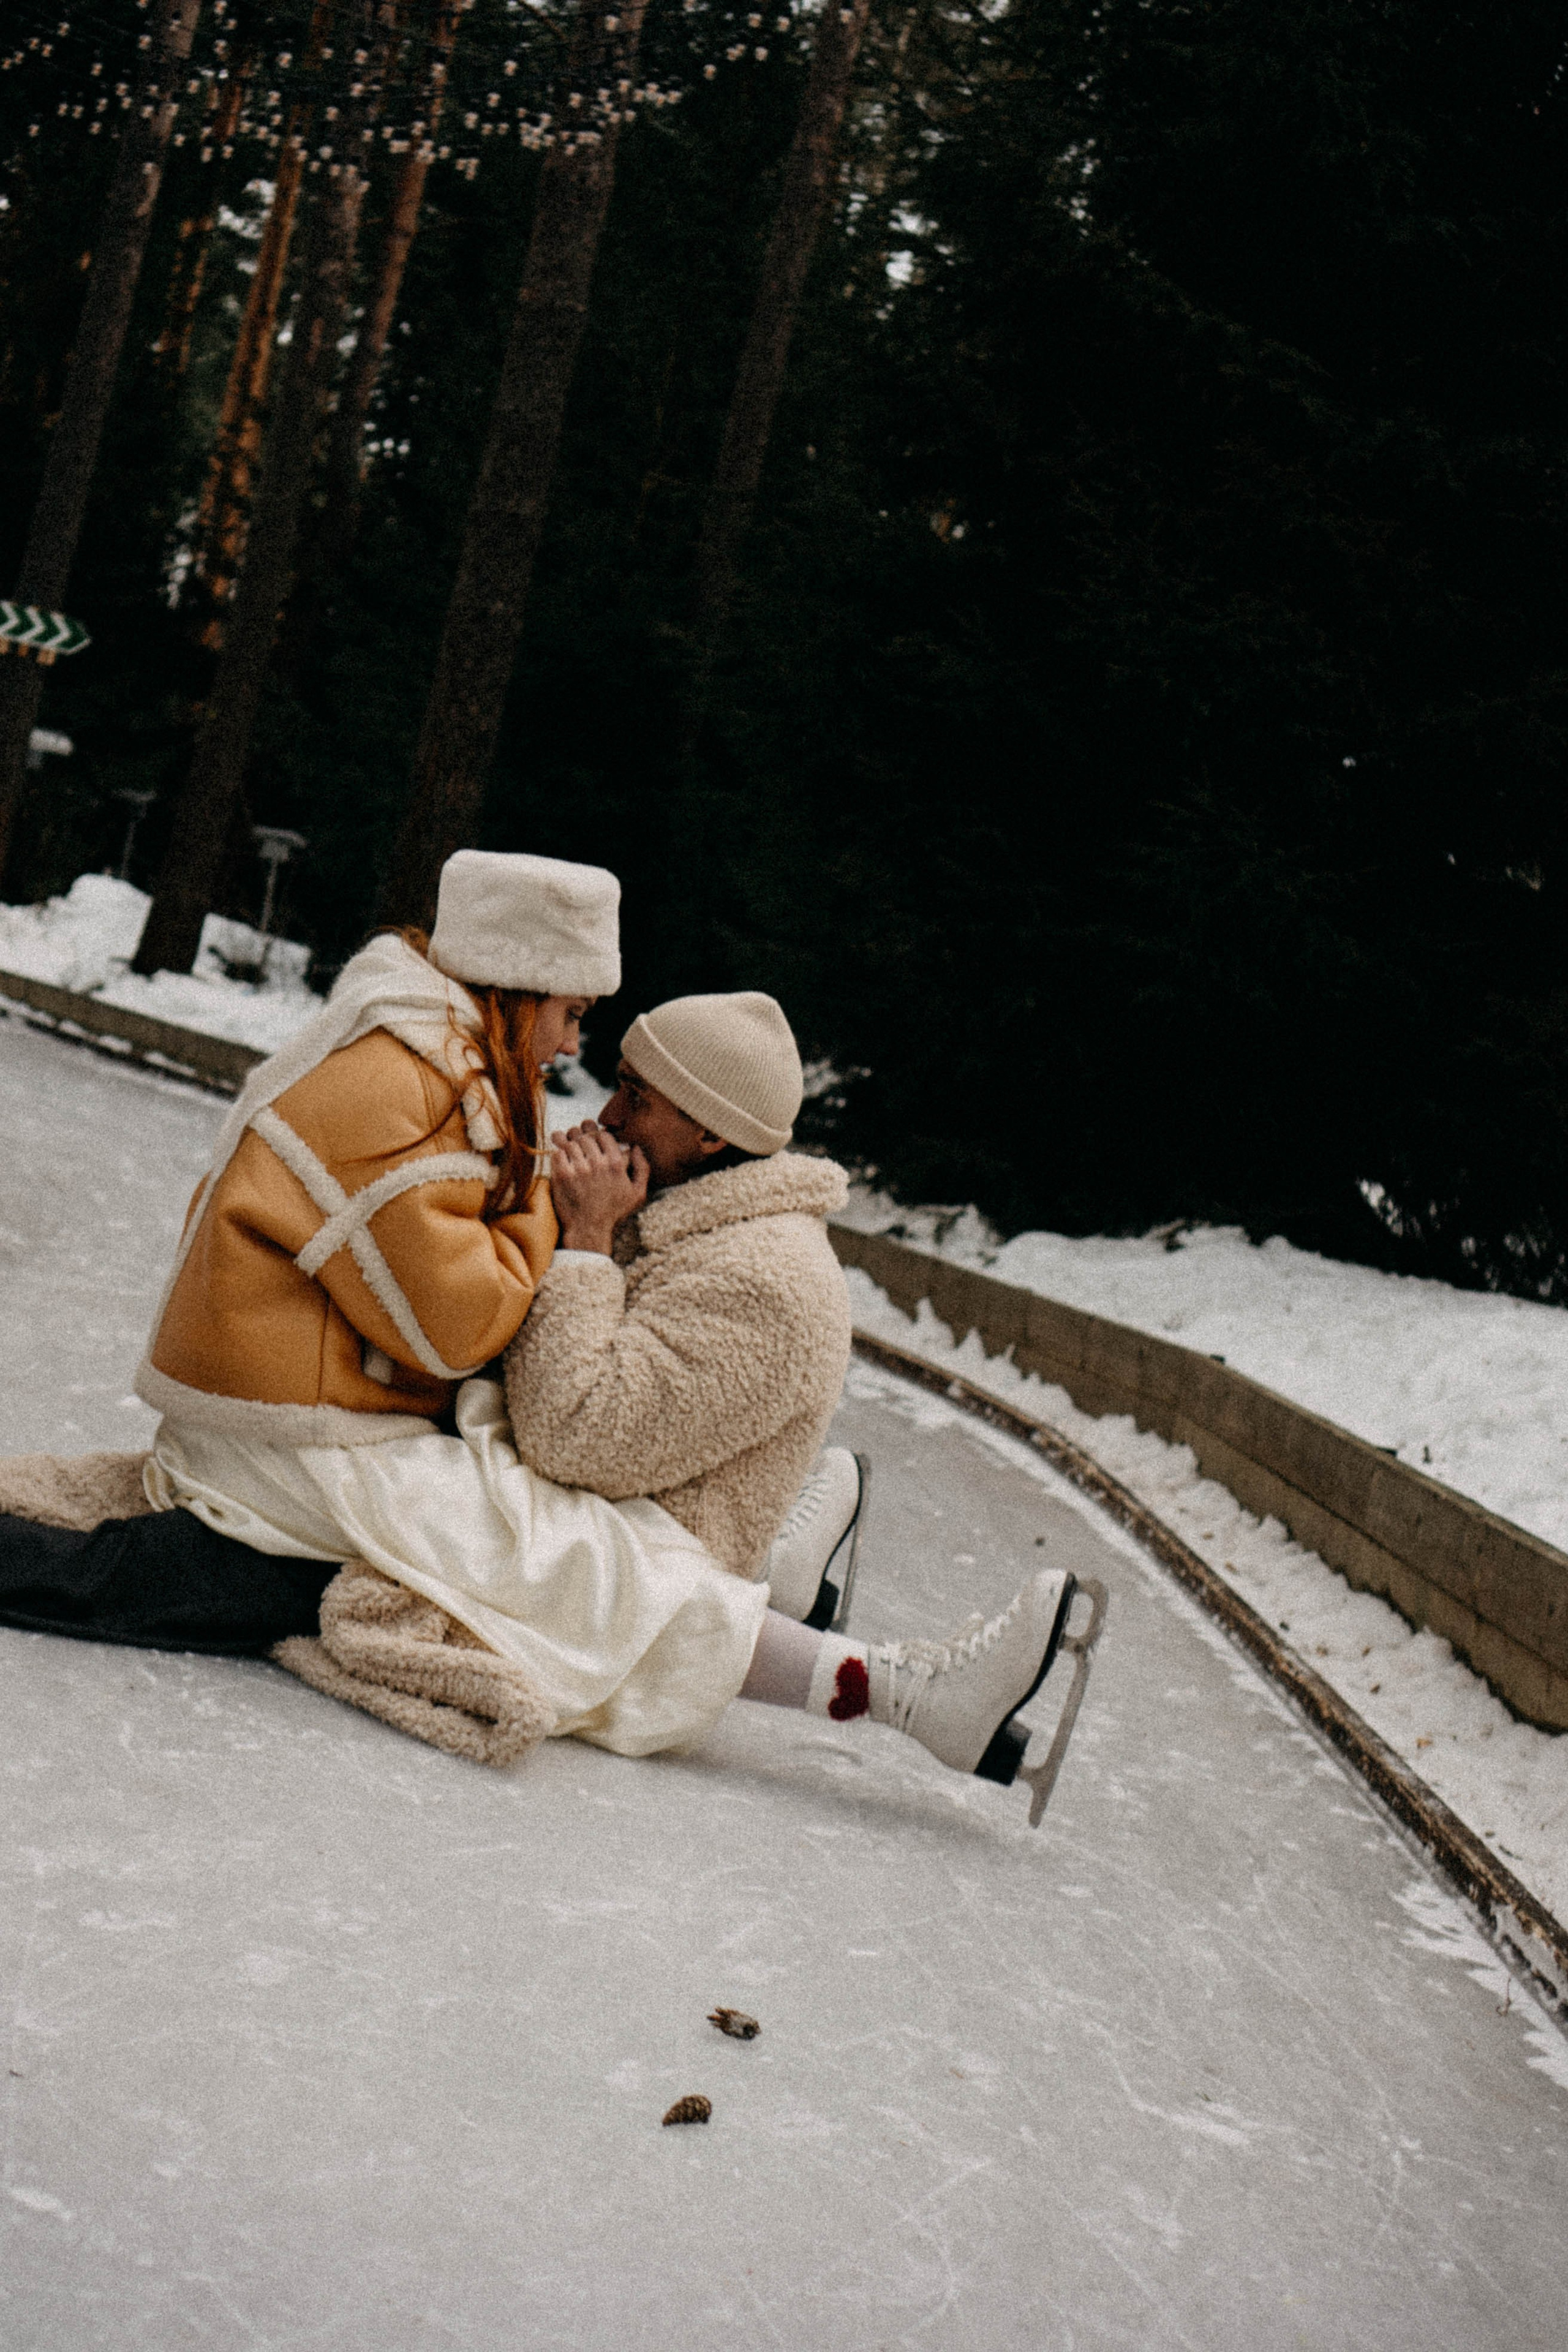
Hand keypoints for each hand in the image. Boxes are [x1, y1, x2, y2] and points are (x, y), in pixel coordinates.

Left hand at [549, 1124, 648, 1254]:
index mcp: (615, 1164)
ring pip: (570, 1142)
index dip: (597, 1137)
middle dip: (582, 1140)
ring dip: (569, 1146)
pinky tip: (563, 1162)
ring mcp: (578, 1169)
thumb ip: (642, 1168)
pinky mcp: (562, 1175)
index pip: (604, 1135)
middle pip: (586, 1137)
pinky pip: (557, 1152)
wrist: (588, 1230)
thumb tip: (636, 1147)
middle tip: (580, 1148)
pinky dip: (559, 1154)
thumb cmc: (613, 1213)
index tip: (594, 1144)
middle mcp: (597, 1163)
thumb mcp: (637, 1194)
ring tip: (571, 1154)